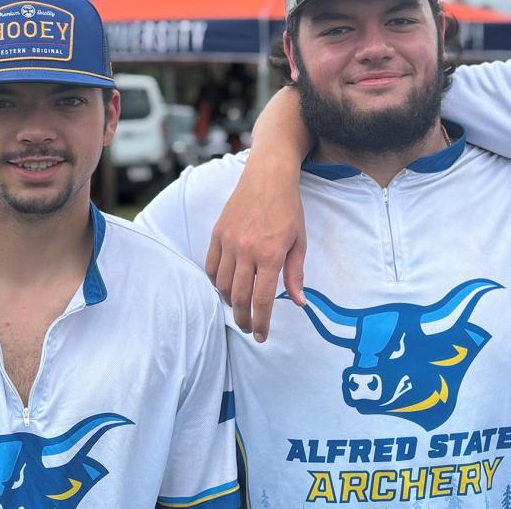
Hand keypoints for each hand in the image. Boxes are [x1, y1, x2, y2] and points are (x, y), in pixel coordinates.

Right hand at [205, 156, 306, 342]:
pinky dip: (215, 281)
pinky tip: (224, 287)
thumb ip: (296, 274)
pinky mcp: (217, 234)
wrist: (268, 176)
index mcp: (271, 254)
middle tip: (248, 328)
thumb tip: (298, 302)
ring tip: (238, 307)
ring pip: (221, 284)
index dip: (261, 322)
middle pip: (239, 297)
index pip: (263, 299)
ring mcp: (229, 242)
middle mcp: (246, 250)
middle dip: (243, 318)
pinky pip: (211, 266)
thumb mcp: (300, 241)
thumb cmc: (288, 208)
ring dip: (229, 301)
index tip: (261, 336)